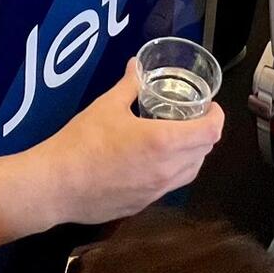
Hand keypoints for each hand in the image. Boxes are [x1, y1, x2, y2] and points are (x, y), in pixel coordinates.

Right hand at [23, 60, 222, 227]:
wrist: (56, 185)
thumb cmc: (81, 142)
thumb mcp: (107, 105)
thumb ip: (128, 85)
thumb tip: (136, 66)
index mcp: (163, 141)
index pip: (211, 132)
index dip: (217, 117)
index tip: (210, 107)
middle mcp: (167, 170)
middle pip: (204, 152)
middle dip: (205, 133)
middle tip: (192, 118)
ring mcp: (156, 192)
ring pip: (190, 173)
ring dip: (192, 155)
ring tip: (176, 139)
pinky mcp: (142, 206)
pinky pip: (169, 187)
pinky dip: (172, 171)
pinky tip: (152, 161)